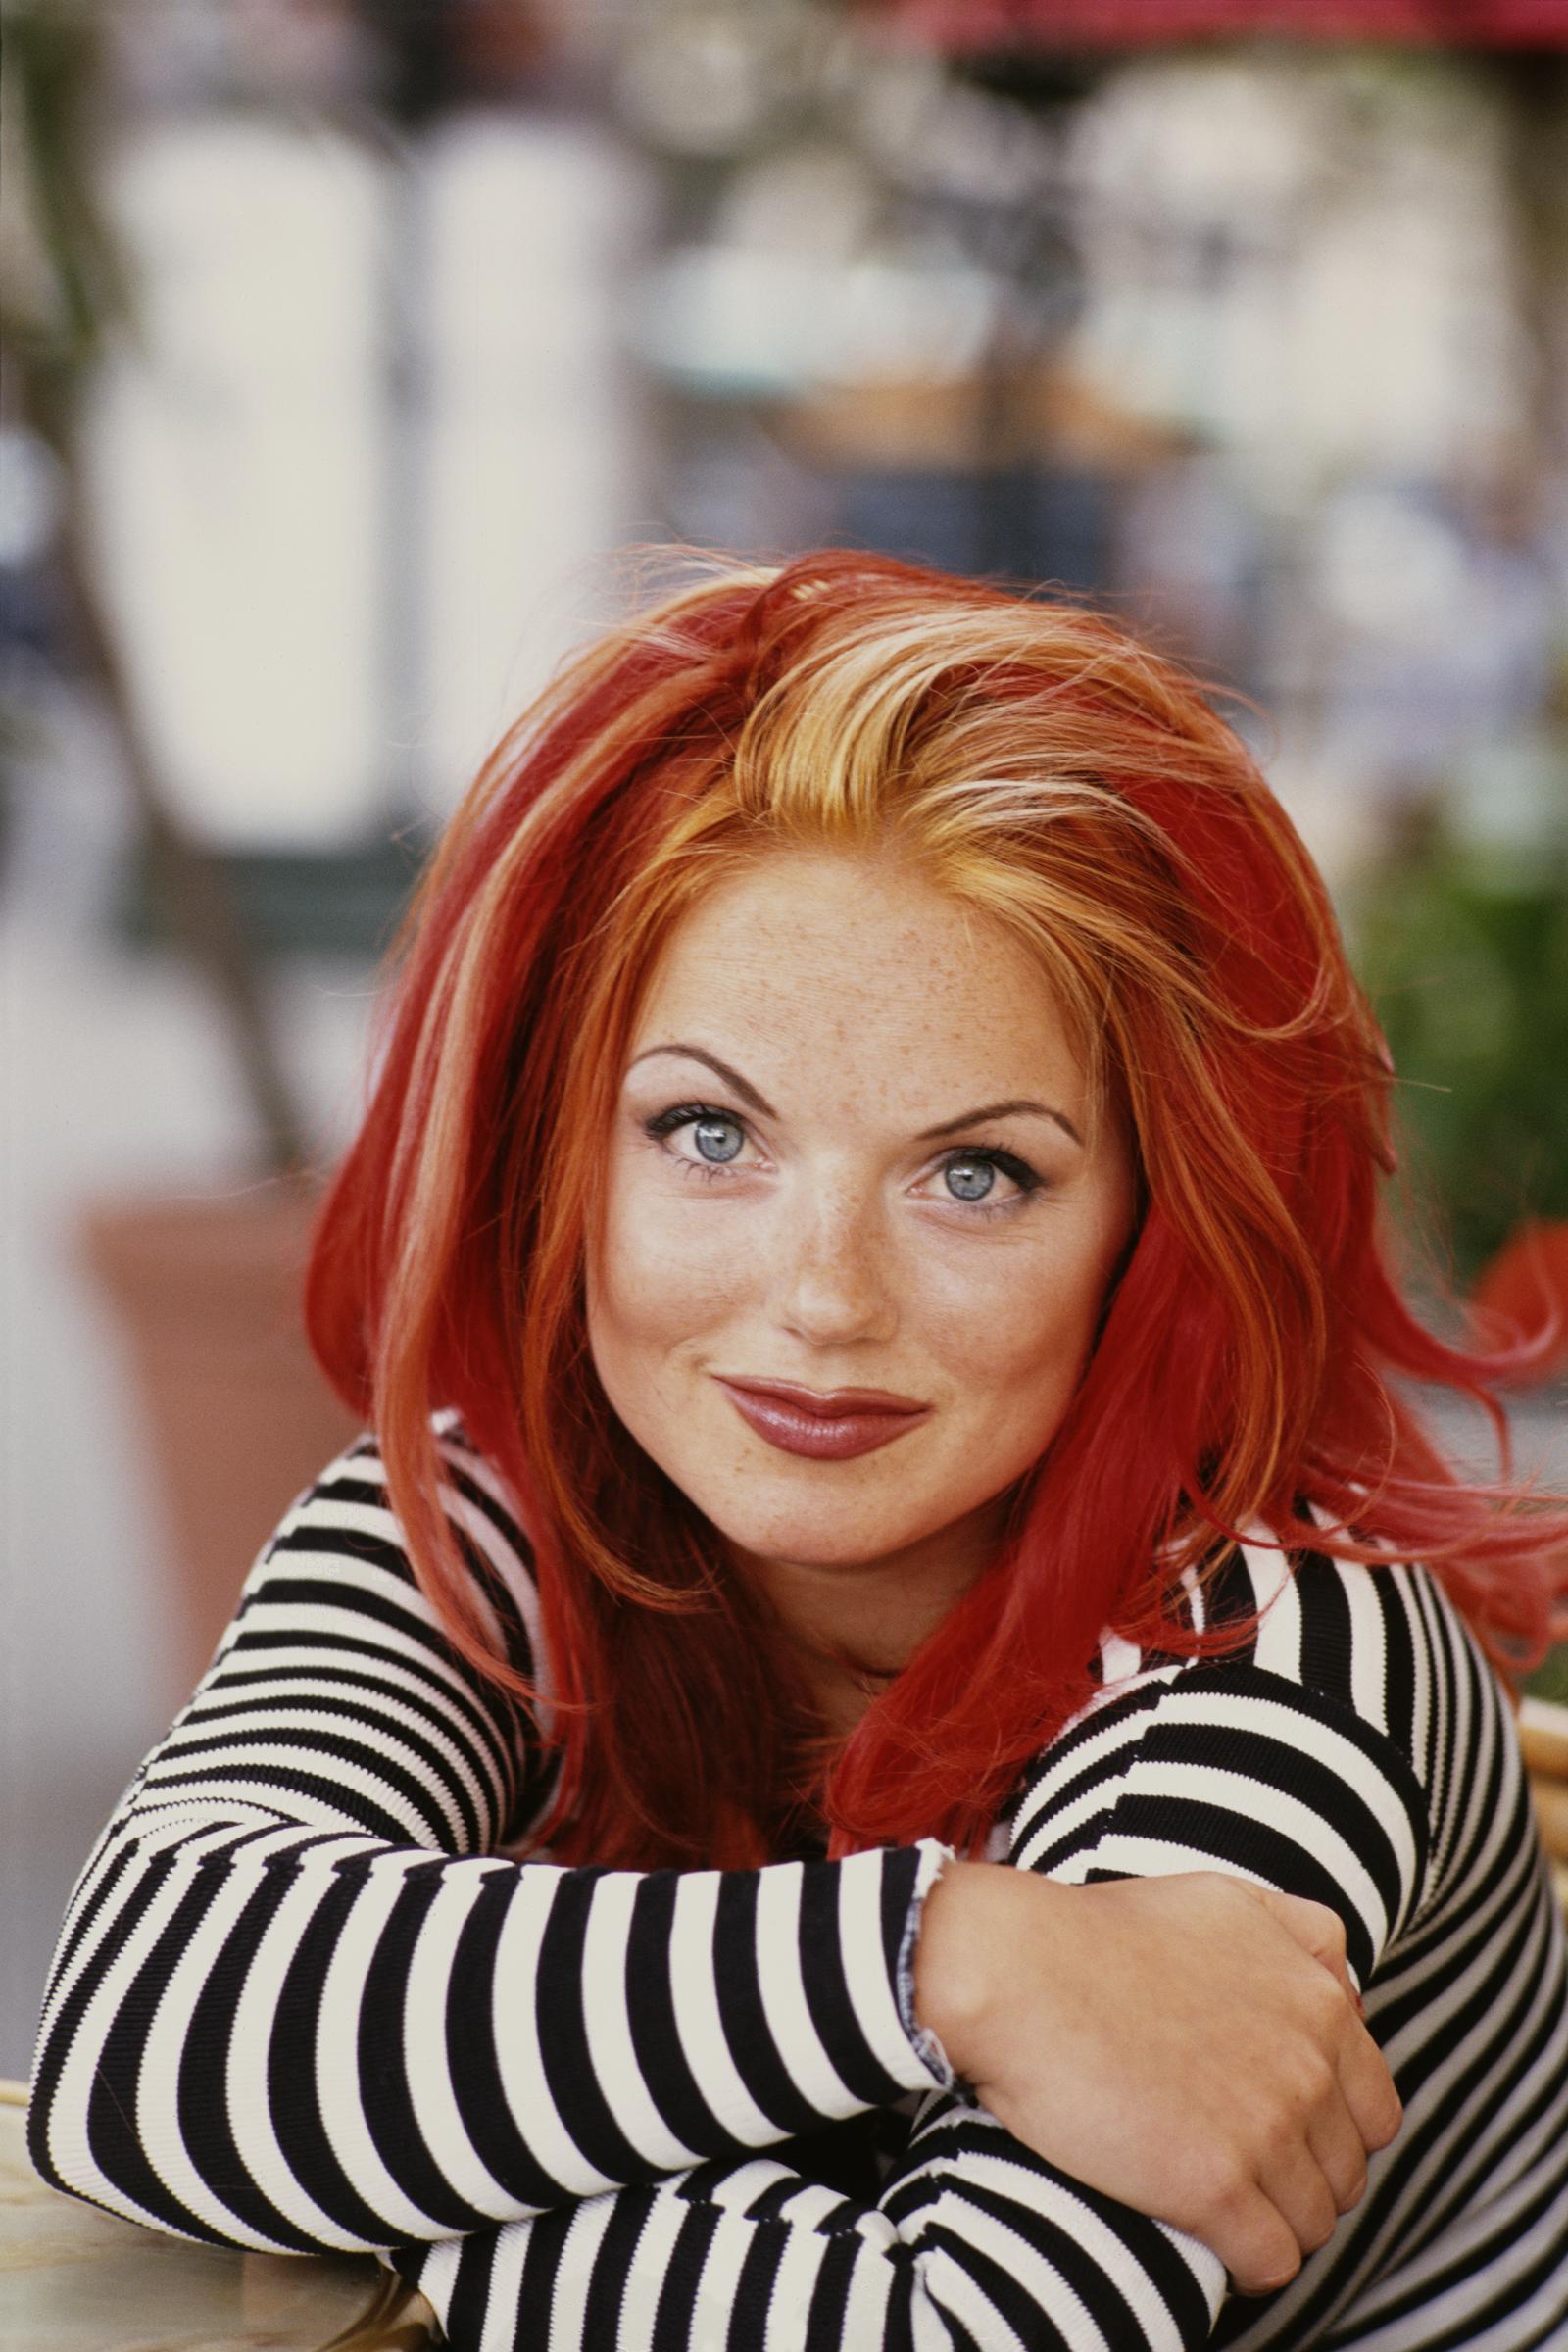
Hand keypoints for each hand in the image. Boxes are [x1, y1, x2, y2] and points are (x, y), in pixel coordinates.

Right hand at [913, 1863, 1401, 2296]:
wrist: (1016, 1970)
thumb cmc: (1100, 1934)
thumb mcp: (1222, 1901)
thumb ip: (1302, 1936)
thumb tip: (1346, 1990)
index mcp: (1319, 2002)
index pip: (1375, 2111)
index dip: (1329, 2131)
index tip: (1278, 2133)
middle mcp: (1308, 2066)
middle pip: (1347, 2173)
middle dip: (1302, 2179)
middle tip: (1240, 2169)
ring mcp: (1266, 2128)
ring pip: (1313, 2224)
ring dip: (1273, 2223)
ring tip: (1218, 2206)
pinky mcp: (1216, 2185)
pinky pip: (1270, 2262)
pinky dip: (1245, 2263)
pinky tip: (1207, 2238)